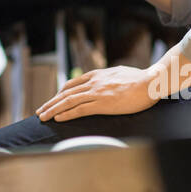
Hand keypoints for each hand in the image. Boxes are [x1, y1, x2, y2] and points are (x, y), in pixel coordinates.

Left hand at [35, 65, 159, 121]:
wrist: (150, 82)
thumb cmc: (141, 79)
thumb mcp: (120, 73)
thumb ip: (110, 77)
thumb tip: (109, 80)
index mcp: (97, 75)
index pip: (72, 84)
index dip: (60, 93)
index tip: (53, 100)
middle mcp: (93, 82)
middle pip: (66, 93)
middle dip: (51, 102)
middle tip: (40, 111)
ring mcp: (97, 93)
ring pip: (69, 101)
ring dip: (53, 109)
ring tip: (43, 117)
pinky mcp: (102, 103)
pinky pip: (80, 109)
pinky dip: (67, 114)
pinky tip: (58, 118)